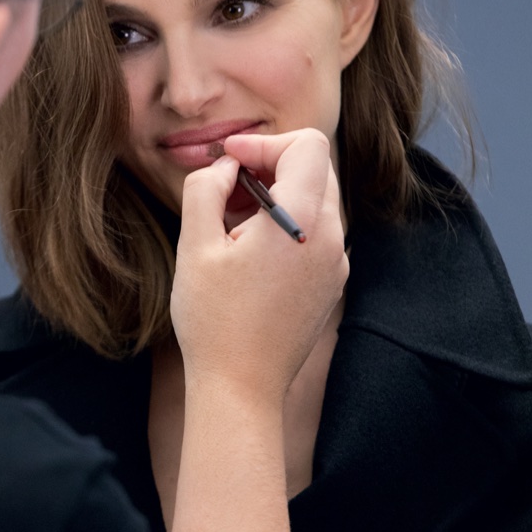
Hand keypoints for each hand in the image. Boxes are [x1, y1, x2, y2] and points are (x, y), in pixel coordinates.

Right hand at [171, 129, 346, 398]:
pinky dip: (287, 224)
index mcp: (302, 222)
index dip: (263, 142)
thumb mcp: (195, 246)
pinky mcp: (331, 283)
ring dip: (277, 195)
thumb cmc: (214, 321)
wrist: (241, 389)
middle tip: (226, 187)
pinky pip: (316, 233)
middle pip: (316, 168)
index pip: (308, 146)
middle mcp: (331, 238)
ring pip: (316, 200)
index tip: (229, 160)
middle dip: (270, 164)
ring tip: (232, 222)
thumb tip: (226, 167)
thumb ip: (206, 189)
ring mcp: (336, 263)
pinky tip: (249, 249)